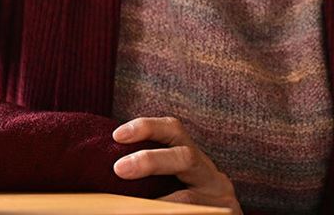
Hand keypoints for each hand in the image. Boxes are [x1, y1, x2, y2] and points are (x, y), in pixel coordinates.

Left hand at [112, 116, 240, 213]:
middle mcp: (212, 178)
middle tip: (119, 168)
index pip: (175, 132)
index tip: (117, 135)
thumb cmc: (186, 208)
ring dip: (154, 203)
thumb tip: (113, 171)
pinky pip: (193, 214)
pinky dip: (165, 214)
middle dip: (150, 160)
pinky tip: (149, 214)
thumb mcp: (175, 187)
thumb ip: (153, 175)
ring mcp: (221, 202)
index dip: (147, 128)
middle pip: (185, 158)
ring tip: (125, 209)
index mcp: (196, 163)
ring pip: (187, 198)